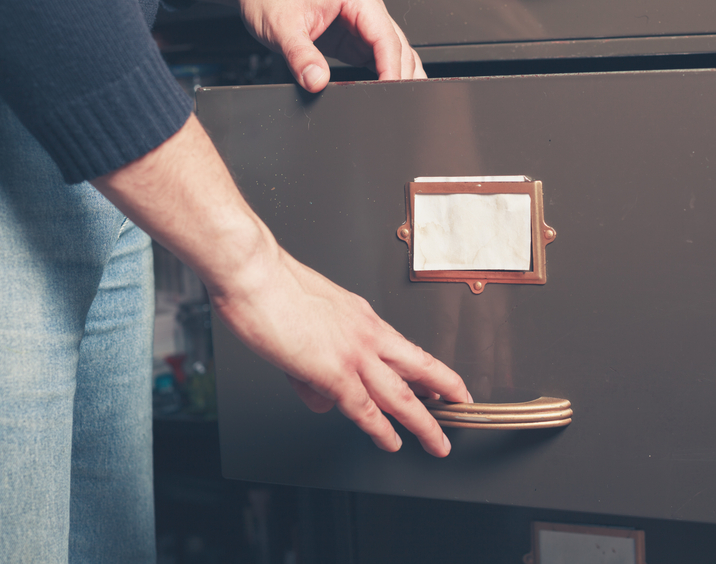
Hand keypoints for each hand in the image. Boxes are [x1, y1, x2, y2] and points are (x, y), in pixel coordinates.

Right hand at [93, 116, 467, 455]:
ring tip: (438, 443)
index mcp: (361, 315)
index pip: (404, 348)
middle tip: (461, 407)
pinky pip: (364, 408)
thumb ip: (318, 356)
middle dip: (444, 391)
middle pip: (418, 368)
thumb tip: (321, 393)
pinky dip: (380, 429)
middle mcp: (366, 333)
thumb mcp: (308, 316)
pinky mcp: (333, 371)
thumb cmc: (270, 286)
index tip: (442, 381)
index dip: (428, 367)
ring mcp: (353, 353)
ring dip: (422, 423)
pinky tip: (391, 442)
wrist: (254, 272)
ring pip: (400, 396)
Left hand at [164, 0, 424, 91]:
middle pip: (396, 46)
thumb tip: (317, 81)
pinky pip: (375, 58)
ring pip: (392, 52)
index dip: (392, 67)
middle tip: (394, 104)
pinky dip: (379, 76)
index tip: (390, 91)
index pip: (386, 37)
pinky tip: (374, 92)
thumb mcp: (282, 28)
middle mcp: (364, 8)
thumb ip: (301, 56)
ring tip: (392, 101)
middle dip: (398, 75)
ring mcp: (360, 23)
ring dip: (394, 75)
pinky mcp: (352, 37)